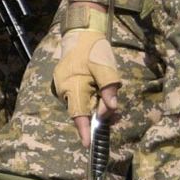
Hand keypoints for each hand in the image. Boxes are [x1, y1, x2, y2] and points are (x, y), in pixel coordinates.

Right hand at [52, 7, 119, 148]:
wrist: (80, 35)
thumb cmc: (93, 50)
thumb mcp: (106, 68)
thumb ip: (109, 89)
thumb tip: (112, 109)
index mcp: (72, 86)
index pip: (78, 113)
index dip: (84, 130)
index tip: (87, 144)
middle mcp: (64, 90)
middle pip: (82, 111)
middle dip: (99, 116)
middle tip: (116, 116)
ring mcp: (63, 87)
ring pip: (82, 105)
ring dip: (97, 107)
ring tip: (111, 104)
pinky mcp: (66, 85)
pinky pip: (79, 98)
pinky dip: (91, 100)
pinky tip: (101, 95)